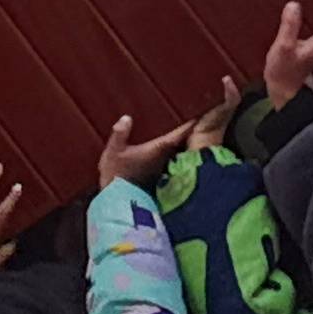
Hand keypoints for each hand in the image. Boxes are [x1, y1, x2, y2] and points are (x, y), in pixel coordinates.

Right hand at [97, 80, 239, 190]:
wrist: (117, 201)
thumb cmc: (116, 175)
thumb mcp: (113, 152)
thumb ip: (120, 134)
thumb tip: (126, 118)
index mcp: (158, 148)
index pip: (179, 133)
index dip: (190, 123)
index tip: (199, 112)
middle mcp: (164, 157)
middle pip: (181, 140)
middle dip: (186, 128)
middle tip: (193, 115)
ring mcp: (162, 167)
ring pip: (175, 149)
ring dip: (179, 139)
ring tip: (180, 127)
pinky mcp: (157, 174)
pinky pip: (167, 157)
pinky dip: (169, 149)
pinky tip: (164, 145)